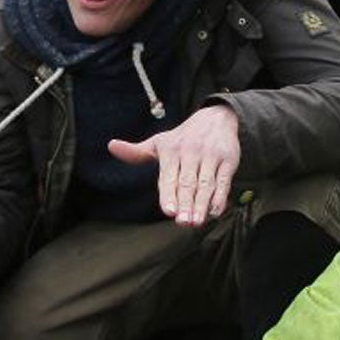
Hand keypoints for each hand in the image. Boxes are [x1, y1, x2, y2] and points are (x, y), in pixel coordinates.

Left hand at [108, 104, 240, 226]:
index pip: (168, 177)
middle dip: (185, 204)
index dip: (168, 195)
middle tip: (183, 223)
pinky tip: (215, 212)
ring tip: (197, 222)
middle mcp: (190, 152)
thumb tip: (111, 146)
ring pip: (206, 184)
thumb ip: (137, 152)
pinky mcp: (228, 159)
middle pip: (187, 183)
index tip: (169, 211)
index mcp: (171, 151)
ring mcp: (210, 156)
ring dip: (202, 204)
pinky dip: (220, 197)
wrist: (216, 117)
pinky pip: (224, 181)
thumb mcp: (159, 142)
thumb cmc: (183, 138)